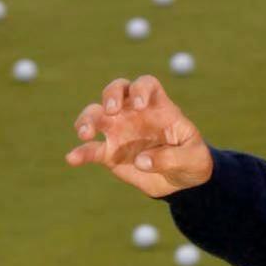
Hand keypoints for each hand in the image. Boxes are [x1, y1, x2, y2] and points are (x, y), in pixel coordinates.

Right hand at [65, 74, 213, 198]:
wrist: (183, 181)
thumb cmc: (192, 160)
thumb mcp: (193, 159)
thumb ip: (171, 157)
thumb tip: (141, 161)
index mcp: (158, 106)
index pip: (145, 85)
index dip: (140, 89)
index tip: (139, 105)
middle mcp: (134, 112)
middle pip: (116, 92)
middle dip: (110, 96)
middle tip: (111, 111)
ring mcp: (119, 130)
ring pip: (97, 114)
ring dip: (88, 119)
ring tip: (84, 133)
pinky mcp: (110, 152)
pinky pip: (91, 149)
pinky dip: (81, 153)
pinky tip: (72, 159)